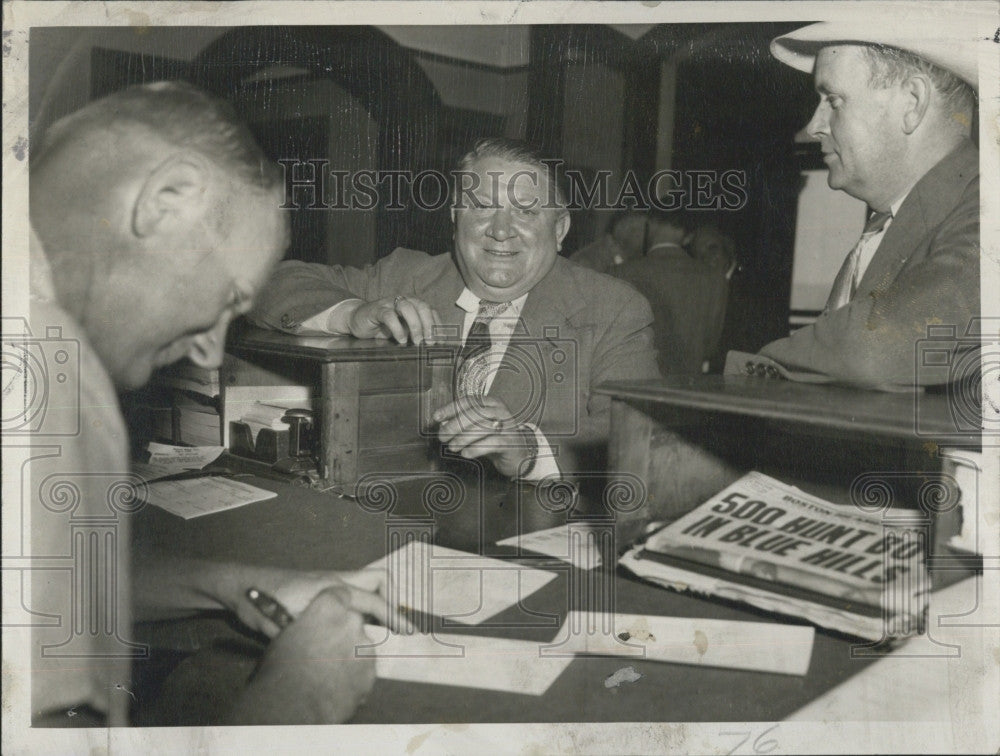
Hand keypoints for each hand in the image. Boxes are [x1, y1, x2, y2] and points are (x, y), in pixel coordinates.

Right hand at [225, 587, 374, 724]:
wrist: (293, 704)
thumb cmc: (282, 669)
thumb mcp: (287, 636)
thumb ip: (307, 624)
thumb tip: (309, 627)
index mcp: (328, 606)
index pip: (339, 595)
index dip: (334, 607)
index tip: (328, 618)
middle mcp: (350, 620)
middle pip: (352, 621)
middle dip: (343, 633)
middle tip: (326, 650)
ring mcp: (364, 645)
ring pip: (360, 645)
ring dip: (349, 655)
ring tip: (329, 672)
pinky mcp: (371, 669)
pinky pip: (365, 668)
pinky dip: (355, 675)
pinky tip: (337, 684)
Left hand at [234, 568, 412, 637]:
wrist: (240, 585)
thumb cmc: (261, 602)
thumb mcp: (286, 622)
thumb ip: (315, 630)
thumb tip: (343, 641)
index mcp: (332, 586)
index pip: (373, 600)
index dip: (394, 617)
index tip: (409, 632)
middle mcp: (335, 578)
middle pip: (378, 579)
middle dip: (395, 599)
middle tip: (401, 624)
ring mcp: (329, 580)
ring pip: (367, 582)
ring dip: (380, 599)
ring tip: (388, 624)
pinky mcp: (322, 585)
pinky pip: (354, 589)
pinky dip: (365, 602)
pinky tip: (360, 623)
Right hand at [347, 295, 439, 344]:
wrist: (357, 320)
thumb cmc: (383, 327)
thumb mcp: (403, 331)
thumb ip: (416, 335)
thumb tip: (432, 347)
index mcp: (413, 305)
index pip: (431, 312)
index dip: (438, 326)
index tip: (441, 342)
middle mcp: (404, 301)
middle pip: (422, 307)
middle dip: (429, 325)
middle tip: (431, 342)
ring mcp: (390, 303)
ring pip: (407, 307)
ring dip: (415, 325)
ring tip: (417, 342)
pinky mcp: (376, 310)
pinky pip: (389, 315)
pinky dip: (397, 328)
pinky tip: (400, 340)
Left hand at [433, 396, 536, 478]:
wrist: (519, 453)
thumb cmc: (495, 438)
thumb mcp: (478, 427)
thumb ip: (462, 423)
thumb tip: (443, 423)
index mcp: (491, 403)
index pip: (468, 401)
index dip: (450, 409)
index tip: (436, 418)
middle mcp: (500, 411)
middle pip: (473, 414)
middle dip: (454, 426)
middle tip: (443, 437)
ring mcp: (507, 426)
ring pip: (481, 428)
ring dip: (462, 438)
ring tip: (453, 447)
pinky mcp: (510, 442)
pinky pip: (491, 443)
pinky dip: (475, 448)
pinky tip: (465, 453)